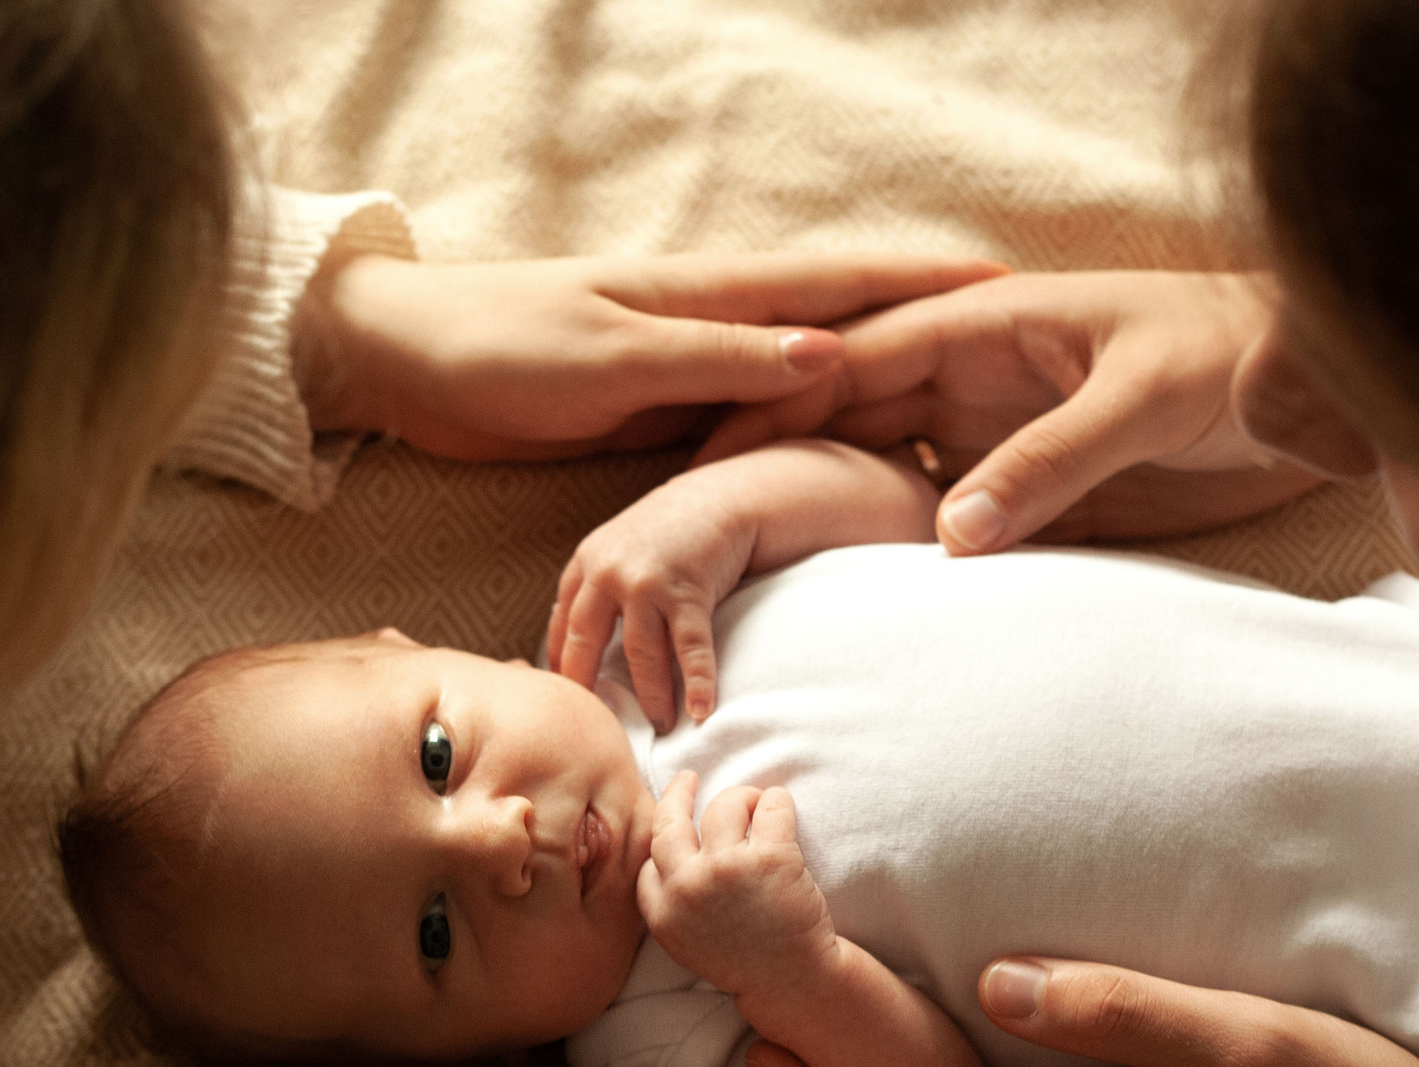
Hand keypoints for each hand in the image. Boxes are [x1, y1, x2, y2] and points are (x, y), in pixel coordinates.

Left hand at [299, 251, 1006, 460]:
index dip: (919, 283)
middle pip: (840, 320)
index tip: (1002, 282)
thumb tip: (828, 354)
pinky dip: (808, 414)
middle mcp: (711, 324)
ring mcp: (689, 365)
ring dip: (876, 371)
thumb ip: (714, 361)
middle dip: (921, 321)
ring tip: (953, 390)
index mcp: (707, 298)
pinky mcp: (660, 408)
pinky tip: (837, 432)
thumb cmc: (496, 349)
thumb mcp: (610, 360)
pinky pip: (756, 412)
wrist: (408, 361)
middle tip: (1010, 337)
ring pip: (803, 369)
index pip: (837, 283)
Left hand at [547, 467, 757, 728]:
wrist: (716, 499)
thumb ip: (589, 589)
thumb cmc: (664, 534)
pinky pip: (690, 648)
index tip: (566, 701)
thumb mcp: (613, 551)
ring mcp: (647, 582)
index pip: (562, 627)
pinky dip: (697, 682)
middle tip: (597, 727)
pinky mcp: (688, 591)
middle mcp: (608, 573)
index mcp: (585, 566)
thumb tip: (564, 645)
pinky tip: (698, 712)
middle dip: (589, 689)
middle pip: (586, 643)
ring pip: (640, 653)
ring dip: (651, 696)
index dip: (562, 667)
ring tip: (660, 725)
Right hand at [639, 773, 836, 1002]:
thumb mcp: (689, 942)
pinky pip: (771, 806)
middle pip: (671, 820)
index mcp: (664, 913)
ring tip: (756, 804)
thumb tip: (669, 857)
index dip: (663, 842)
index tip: (675, 830)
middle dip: (679, 792)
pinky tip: (781, 808)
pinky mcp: (771, 857)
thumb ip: (674, 903)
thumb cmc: (746, 961)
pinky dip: (777, 801)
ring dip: (742, 797)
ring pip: (725, 804)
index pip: (650, 861)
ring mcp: (728, 869)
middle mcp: (688, 886)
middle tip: (688, 778)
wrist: (794, 981)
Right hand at [696, 271, 1325, 549]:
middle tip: (701, 531)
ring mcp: (1004, 442)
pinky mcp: (1040, 498)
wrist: (1321, 395)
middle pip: (852, 421)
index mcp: (988, 330)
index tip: (709, 455)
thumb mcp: (1142, 401)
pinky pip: (956, 531)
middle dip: (780, 466)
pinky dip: (911, 564)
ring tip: (759, 579)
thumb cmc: (1238, 360)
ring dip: (838, 520)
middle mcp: (981, 384)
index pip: (856, 361)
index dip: (779, 404)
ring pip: (893, 478)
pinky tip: (864, 608)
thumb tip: (949, 539)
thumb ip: (1049, 463)